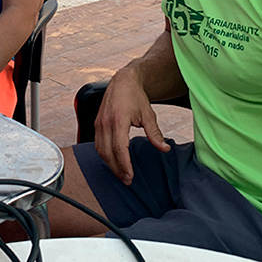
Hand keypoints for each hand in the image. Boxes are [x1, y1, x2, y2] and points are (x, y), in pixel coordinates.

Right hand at [94, 66, 169, 184]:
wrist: (122, 82)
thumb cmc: (135, 97)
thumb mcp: (148, 114)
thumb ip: (155, 133)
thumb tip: (164, 149)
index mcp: (118, 120)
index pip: (119, 148)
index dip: (124, 164)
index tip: (130, 176)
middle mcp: (105, 122)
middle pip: (108, 152)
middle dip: (117, 169)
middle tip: (127, 180)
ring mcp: (99, 123)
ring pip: (100, 150)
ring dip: (110, 164)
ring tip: (121, 174)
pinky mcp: (97, 124)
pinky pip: (98, 144)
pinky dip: (104, 155)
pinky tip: (113, 161)